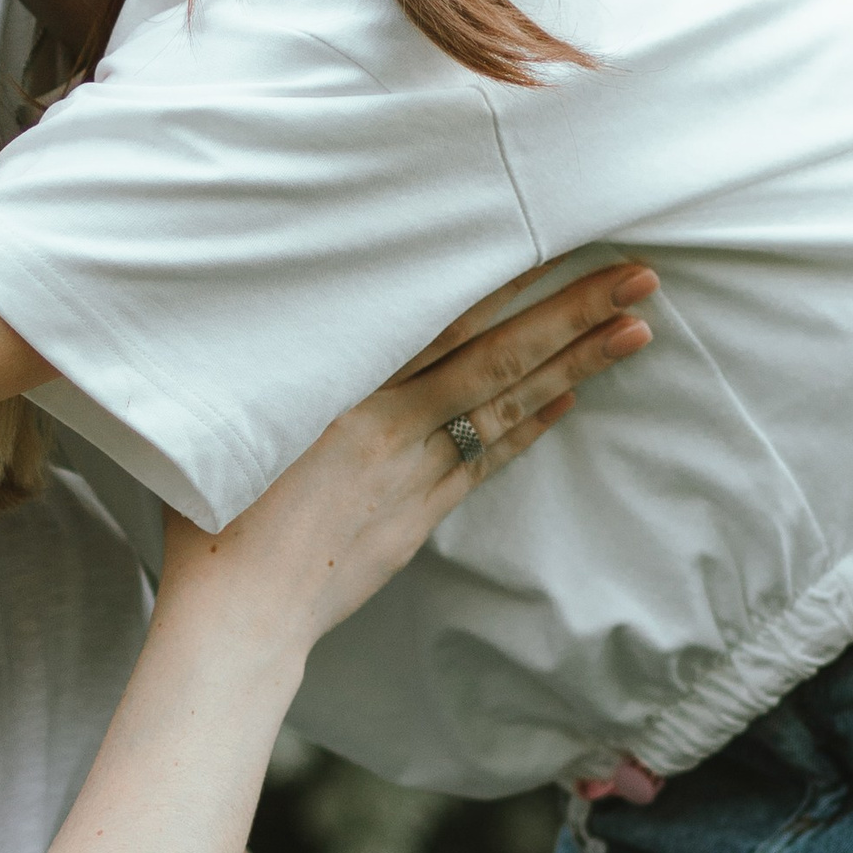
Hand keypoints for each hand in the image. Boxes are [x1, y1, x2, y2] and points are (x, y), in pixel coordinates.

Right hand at [156, 262, 653, 656]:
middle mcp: (391, 422)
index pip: (443, 317)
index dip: (504, 279)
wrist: (237, 613)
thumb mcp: (233, 414)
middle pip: (498, 355)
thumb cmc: (212, 511)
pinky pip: (487, 461)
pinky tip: (572, 400)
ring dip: (576, 365)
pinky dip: (531, 428)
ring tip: (637, 330)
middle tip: (641, 276)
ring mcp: (412, 473)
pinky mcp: (418, 518)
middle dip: (572, 313)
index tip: (558, 238)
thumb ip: (276, 361)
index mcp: (344, 386)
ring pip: (507, 406)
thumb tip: (286, 303)